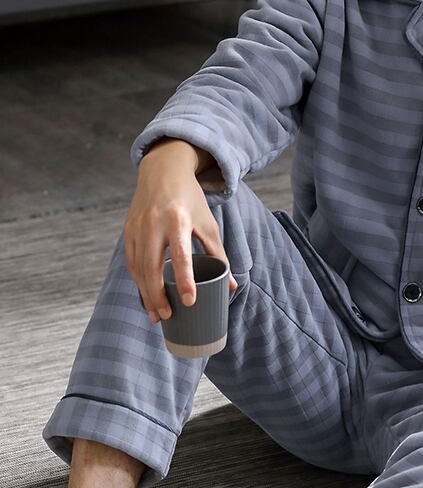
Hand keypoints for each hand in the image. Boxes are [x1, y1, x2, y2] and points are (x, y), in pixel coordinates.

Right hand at [124, 152, 237, 324]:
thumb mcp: (208, 223)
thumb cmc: (191, 199)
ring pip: (138, 267)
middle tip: (166, 316)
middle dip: (157, 295)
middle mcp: (155, 223)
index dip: (185, 280)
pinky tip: (146, 294)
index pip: (180, 255)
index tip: (189, 301)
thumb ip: (219, 254)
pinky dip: (138, 280)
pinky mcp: (128, 230)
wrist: (163, 171)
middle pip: (152, 266)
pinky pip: (131, 261)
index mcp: (179, 219)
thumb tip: (230, 286)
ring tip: (156, 314)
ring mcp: (138, 227)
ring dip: (145, 293)